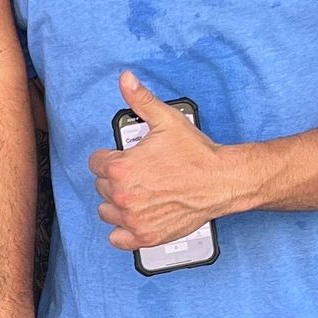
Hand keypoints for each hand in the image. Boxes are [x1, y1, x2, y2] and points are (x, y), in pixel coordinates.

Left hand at [89, 71, 247, 251]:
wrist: (221, 181)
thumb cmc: (196, 154)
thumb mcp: (166, 120)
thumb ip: (141, 99)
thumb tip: (125, 78)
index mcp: (121, 168)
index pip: (96, 163)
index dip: (110, 157)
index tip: (125, 157)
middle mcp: (123, 196)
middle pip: (102, 186)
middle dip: (116, 178)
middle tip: (139, 173)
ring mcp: (133, 219)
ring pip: (107, 211)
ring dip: (117, 203)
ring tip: (138, 193)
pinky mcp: (145, 237)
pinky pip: (117, 239)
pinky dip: (123, 230)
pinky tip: (136, 217)